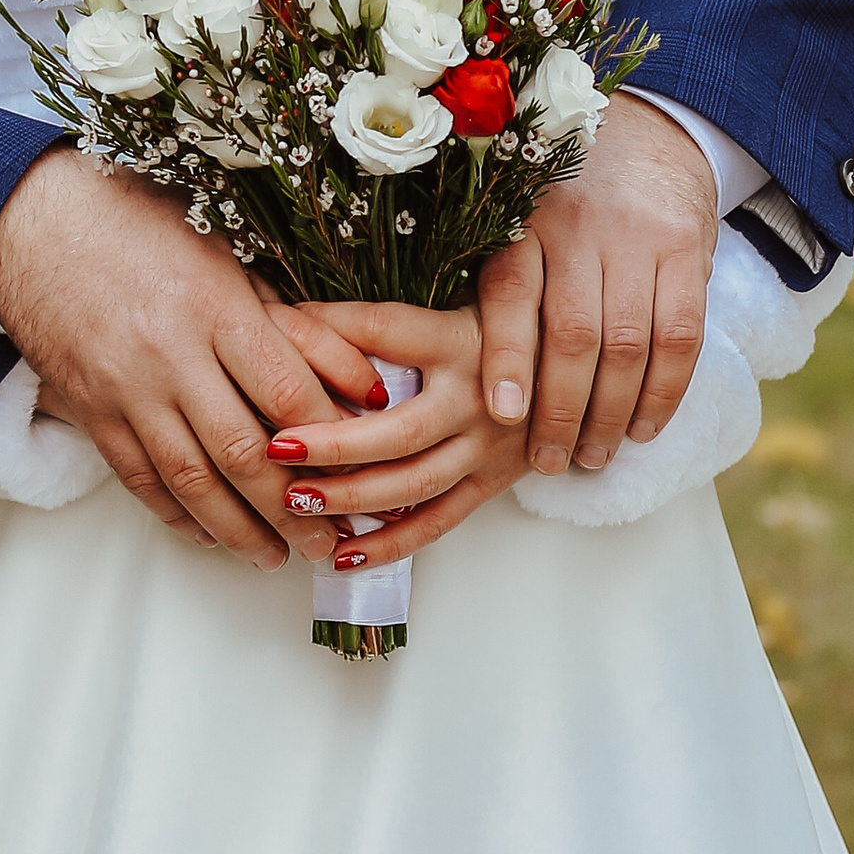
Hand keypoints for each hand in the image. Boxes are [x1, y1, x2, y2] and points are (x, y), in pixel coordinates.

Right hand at [0, 150, 382, 567]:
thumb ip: (296, 325)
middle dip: (293, 508)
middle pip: (242, 451)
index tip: (363, 473)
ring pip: (190, 478)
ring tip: (276, 556)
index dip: (331, 444)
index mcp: (215, 306)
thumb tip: (367, 386)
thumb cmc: (143, 226)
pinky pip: (139, 479)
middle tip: (330, 543)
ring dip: (239, 529)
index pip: (286, 392)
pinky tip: (211, 534)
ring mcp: (126, 387)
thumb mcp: (230, 257)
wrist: (35, 224)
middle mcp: (171, 353)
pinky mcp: (92, 410)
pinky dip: (178, 515)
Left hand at [266, 301, 526, 560]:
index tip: (276, 338)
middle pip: (402, 430)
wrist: (576, 363)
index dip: (331, 334)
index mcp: (459, 338)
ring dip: (353, 498)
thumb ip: (378, 312)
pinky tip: (344, 555)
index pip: (386, 330)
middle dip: (336, 445)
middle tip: (278, 448)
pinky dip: (390, 544)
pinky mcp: (492, 482)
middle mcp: (478, 396)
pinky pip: (438, 521)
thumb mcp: (452, 298)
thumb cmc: (500, 324)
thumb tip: (293, 311)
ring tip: (294, 502)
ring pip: (416, 484)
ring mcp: (488, 446)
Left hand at [472, 93, 718, 476]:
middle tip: (548, 461)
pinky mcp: (686, 247)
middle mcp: (577, 225)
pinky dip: (664, 391)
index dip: (508, 359)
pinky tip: (643, 426)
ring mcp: (637, 236)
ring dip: (610, 413)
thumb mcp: (515, 215)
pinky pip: (680, 334)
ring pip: (626, 343)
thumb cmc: (561, 197)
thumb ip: (496, 277)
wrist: (647, 130)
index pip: (511, 294)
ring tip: (593, 457)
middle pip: (571, 334)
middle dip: (561, 412)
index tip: (503, 418)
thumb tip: (446, 368)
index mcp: (520, 218)